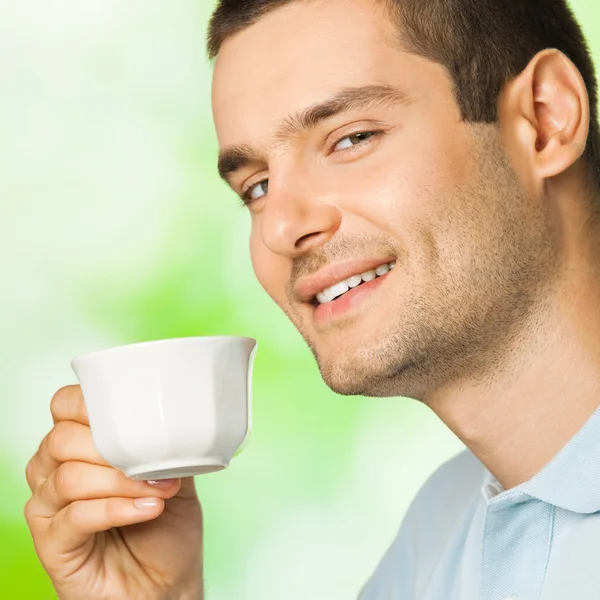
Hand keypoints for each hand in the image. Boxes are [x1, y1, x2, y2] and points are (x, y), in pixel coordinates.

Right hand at [24, 385, 203, 599]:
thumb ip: (165, 445)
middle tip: (153, 465)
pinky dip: (116, 509)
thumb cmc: (166, 528)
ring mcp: (48, 510)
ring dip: (120, 482)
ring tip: (158, 491)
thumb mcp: (176, 474)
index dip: (87, 403)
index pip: (64, 407)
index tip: (130, 414)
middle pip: (62, 440)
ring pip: (68, 478)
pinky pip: (74, 517)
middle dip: (112, 448)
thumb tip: (174, 418)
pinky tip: (146, 509)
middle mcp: (54, 473)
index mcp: (79, 447)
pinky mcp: (51, 546)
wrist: (167, 584)